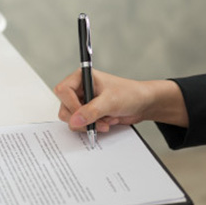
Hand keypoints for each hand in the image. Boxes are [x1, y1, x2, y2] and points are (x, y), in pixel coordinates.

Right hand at [53, 69, 187, 132]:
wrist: (142, 104)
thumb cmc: (130, 94)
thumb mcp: (110, 101)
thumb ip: (91, 111)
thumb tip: (74, 121)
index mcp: (82, 77)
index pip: (63, 91)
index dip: (71, 105)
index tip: (83, 114)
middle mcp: (80, 89)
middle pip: (65, 108)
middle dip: (82, 118)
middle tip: (97, 121)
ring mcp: (83, 102)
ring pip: (72, 119)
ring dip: (89, 124)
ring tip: (106, 121)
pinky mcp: (88, 114)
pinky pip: (82, 125)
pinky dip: (93, 127)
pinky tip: (107, 122)